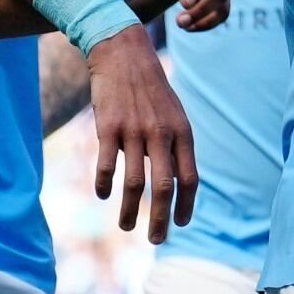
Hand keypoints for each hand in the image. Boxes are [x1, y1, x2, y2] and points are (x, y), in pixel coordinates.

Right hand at [81, 33, 199, 241]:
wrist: (123, 53)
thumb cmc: (150, 89)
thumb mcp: (174, 113)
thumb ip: (176, 145)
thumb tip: (173, 183)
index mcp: (182, 133)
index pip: (190, 178)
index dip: (186, 206)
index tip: (181, 223)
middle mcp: (161, 135)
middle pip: (164, 188)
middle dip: (160, 219)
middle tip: (155, 240)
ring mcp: (134, 131)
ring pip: (134, 183)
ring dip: (130, 211)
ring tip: (127, 226)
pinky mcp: (108, 128)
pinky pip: (107, 166)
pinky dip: (105, 185)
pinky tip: (103, 195)